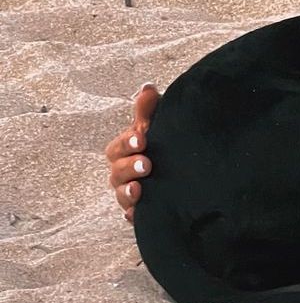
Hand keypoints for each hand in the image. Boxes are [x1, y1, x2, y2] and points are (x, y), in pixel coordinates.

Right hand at [104, 84, 158, 221]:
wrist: (180, 170)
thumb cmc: (159, 143)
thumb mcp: (155, 125)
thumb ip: (148, 109)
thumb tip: (147, 87)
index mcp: (124, 151)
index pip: (118, 147)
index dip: (128, 142)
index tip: (143, 138)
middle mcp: (123, 172)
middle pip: (117, 173)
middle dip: (129, 168)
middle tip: (146, 164)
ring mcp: (131, 192)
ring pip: (122, 195)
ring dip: (128, 193)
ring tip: (139, 190)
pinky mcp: (142, 210)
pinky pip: (134, 215)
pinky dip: (135, 214)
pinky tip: (139, 213)